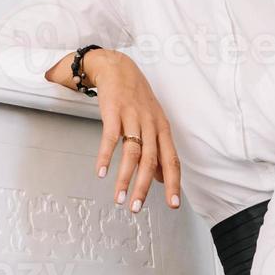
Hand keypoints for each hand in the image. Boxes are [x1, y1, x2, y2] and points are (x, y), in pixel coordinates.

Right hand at [49, 49, 182, 211]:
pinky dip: (106, 157)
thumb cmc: (135, 97)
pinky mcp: (113, 111)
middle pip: (151, 160)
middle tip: (137, 207)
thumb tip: (162, 178)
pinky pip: (111, 138)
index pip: (172, 160)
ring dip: (125, 178)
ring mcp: (132, 117)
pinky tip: (101, 172)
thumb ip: (158, 150)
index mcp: (162, 129)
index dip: (173, 183)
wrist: (117, 67)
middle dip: (144, 187)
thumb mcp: (153, 122)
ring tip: (119, 198)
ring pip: (132, 153)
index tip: (173, 204)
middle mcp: (151, 124)